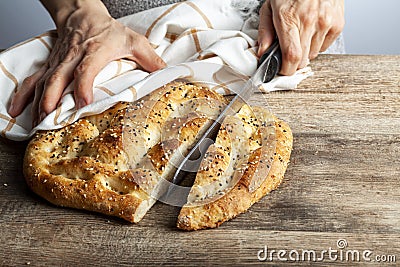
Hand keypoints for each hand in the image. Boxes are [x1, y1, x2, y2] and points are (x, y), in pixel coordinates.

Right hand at [8, 0, 165, 124]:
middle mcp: (73, 57)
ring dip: (38, 103)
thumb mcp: (134, 40)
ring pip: (44, 82)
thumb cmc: (109, 31)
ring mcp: (59, 62)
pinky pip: (34, 80)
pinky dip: (24, 95)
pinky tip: (17, 110)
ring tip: (35, 123)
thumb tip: (166, 74)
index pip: (87, 68)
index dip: (84, 85)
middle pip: (59, 78)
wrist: (82, 15)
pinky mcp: (50, 65)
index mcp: (95, 51)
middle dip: (53, 99)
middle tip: (50, 119)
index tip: (83, 103)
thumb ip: (150, 58)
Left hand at [258, 0, 344, 74]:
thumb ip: (265, 31)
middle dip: (293, 62)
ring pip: (313, 55)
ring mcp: (325, 23)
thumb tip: (263, 52)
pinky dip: (317, 44)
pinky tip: (312, 31)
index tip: (281, 69)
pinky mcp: (337, 24)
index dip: (286, 69)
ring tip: (301, 35)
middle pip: (302, 60)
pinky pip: (325, 46)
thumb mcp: (270, 6)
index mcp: (289, 18)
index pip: (291, 56)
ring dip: (305, 51)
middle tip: (288, 51)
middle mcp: (309, 21)